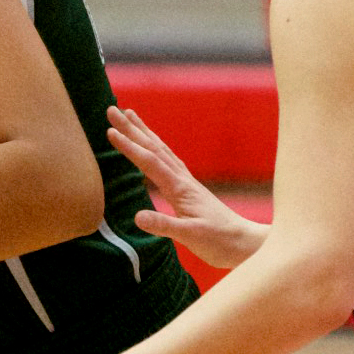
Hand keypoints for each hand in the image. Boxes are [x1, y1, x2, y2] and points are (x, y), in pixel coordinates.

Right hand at [107, 105, 265, 267]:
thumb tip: (137, 217)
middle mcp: (182, 180)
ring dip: (144, 132)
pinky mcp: (189, 190)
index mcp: (180, 188)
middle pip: (153, 148)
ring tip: (130, 115)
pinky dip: (156, 148)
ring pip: (161, 150)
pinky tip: (153, 147)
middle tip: (112, 110)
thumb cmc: (219, 241)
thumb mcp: (190, 236)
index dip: (129, 147)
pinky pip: (168, 161)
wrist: (244, 242)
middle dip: (132, 129)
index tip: (110, 131)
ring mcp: (186, 183)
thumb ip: (164, 225)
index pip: (150, 162)